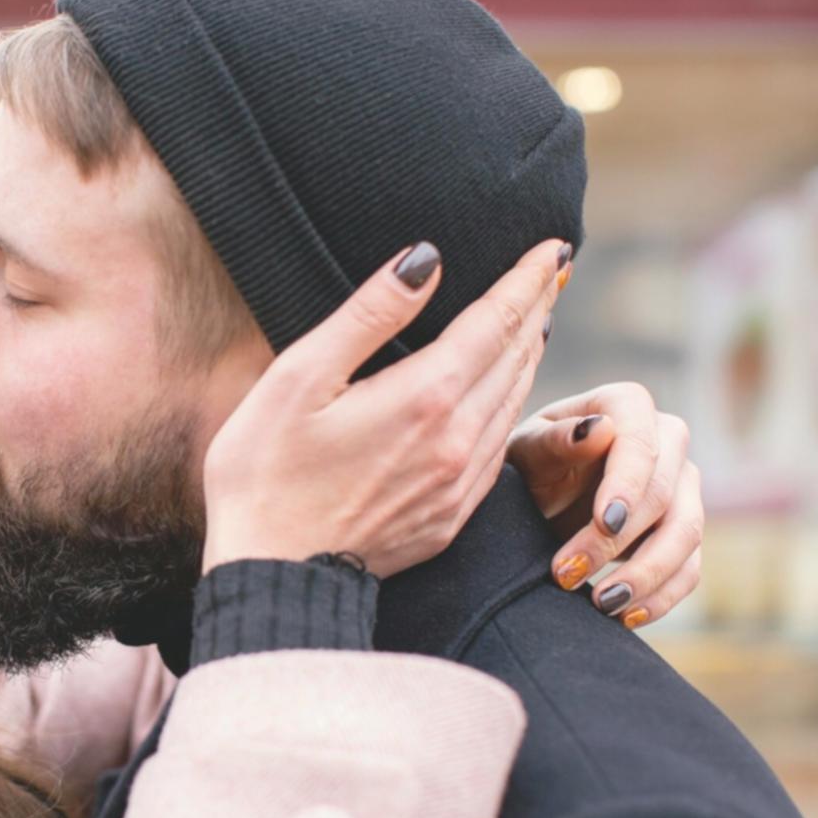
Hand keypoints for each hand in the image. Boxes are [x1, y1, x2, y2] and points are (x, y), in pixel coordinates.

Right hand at [203, 238, 567, 576]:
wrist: (271, 573)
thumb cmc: (264, 471)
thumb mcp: (300, 378)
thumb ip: (367, 315)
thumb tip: (426, 261)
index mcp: (425, 396)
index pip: (497, 320)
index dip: (528, 278)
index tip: (553, 245)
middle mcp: (457, 439)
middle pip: (518, 358)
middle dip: (537, 307)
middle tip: (552, 270)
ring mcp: (458, 483)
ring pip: (515, 403)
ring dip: (529, 356)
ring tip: (533, 321)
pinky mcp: (450, 517)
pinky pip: (498, 447)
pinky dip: (511, 406)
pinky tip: (501, 395)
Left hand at [507, 385, 702, 628]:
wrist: (536, 497)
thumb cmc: (528, 463)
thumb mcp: (525, 451)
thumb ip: (556, 440)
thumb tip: (600, 430)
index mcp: (626, 407)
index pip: (642, 441)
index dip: (629, 484)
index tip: (604, 523)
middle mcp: (666, 441)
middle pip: (664, 494)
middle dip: (615, 542)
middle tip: (564, 573)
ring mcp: (682, 487)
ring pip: (686, 534)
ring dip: (645, 575)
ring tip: (598, 604)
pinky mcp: (682, 532)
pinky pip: (689, 569)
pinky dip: (661, 597)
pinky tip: (624, 617)